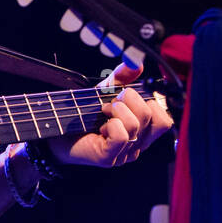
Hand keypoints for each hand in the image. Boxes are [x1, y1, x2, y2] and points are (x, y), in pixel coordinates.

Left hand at [46, 62, 172, 167]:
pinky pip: (121, 136)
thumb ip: (122, 78)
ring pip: (136, 125)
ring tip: (103, 112)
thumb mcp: (105, 92)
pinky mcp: (109, 158)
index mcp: (142, 132)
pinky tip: (101, 127)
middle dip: (130, 101)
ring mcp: (124, 154)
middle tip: (111, 103)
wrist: (56, 131)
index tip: (125, 97)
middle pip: (154, 118)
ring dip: (117, 111)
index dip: (148, 102)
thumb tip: (137, 64)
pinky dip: (111, 125)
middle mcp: (138, 145)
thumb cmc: (83, 115)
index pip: (164, 120)